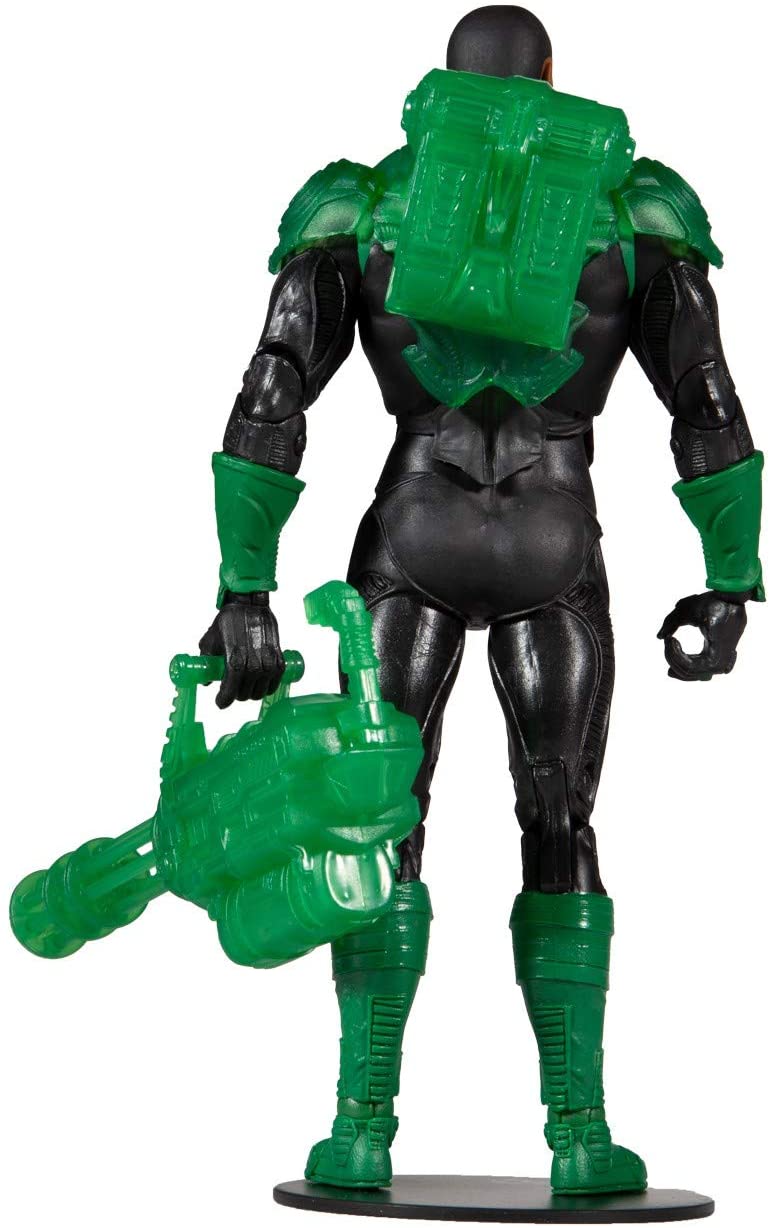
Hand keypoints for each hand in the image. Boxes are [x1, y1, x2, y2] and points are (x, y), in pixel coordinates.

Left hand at [199, 591, 284, 706]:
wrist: (250, 604)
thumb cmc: (229, 620)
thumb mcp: (210, 640)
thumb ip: (206, 662)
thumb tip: (205, 681)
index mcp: (234, 659)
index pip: (230, 691)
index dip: (224, 700)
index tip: (220, 703)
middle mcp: (252, 663)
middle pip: (245, 693)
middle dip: (237, 695)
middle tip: (232, 691)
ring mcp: (267, 661)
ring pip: (261, 690)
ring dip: (252, 693)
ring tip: (246, 688)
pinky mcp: (278, 657)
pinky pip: (275, 680)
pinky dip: (268, 686)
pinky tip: (262, 685)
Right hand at [657, 591, 748, 681]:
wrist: (726, 597)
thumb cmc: (710, 603)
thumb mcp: (684, 613)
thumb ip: (671, 624)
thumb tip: (660, 637)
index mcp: (712, 653)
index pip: (691, 670)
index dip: (673, 660)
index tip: (668, 640)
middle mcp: (716, 662)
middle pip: (686, 673)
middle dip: (670, 658)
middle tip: (667, 640)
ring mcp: (717, 664)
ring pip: (686, 672)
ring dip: (672, 656)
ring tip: (670, 640)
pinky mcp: (715, 661)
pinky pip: (690, 667)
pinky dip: (676, 656)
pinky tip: (673, 641)